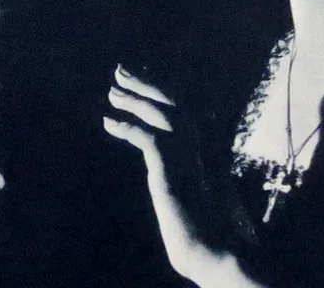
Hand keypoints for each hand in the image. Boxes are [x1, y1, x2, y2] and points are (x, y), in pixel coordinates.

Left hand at [103, 65, 206, 277]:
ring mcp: (190, 158)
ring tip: (112, 91)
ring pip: (164, 113)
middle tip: (120, 70)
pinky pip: (148, 138)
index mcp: (209, 149)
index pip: (187, 107)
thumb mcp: (197, 193)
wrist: (214, 252)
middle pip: (176, 102)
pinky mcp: (172, 172)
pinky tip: (108, 123)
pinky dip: (127, 127)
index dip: (164, 89)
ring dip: (136, 99)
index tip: (144, 75)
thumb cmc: (207, 231)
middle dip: (148, 82)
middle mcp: (203, 147)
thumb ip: (186, 173)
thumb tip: (172, 165)